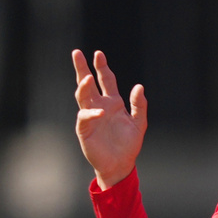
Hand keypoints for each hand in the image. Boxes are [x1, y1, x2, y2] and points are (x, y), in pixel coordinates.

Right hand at [72, 49, 147, 188]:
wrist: (121, 164)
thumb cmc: (129, 144)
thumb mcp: (139, 123)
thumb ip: (139, 105)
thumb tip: (139, 86)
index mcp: (113, 103)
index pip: (106, 81)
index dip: (102, 67)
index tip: (98, 54)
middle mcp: (99, 106)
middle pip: (88, 84)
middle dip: (82, 69)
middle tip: (77, 53)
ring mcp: (91, 117)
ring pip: (83, 97)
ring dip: (84, 87)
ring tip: (88, 77)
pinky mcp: (85, 130)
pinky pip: (85, 118)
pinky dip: (91, 114)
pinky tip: (99, 112)